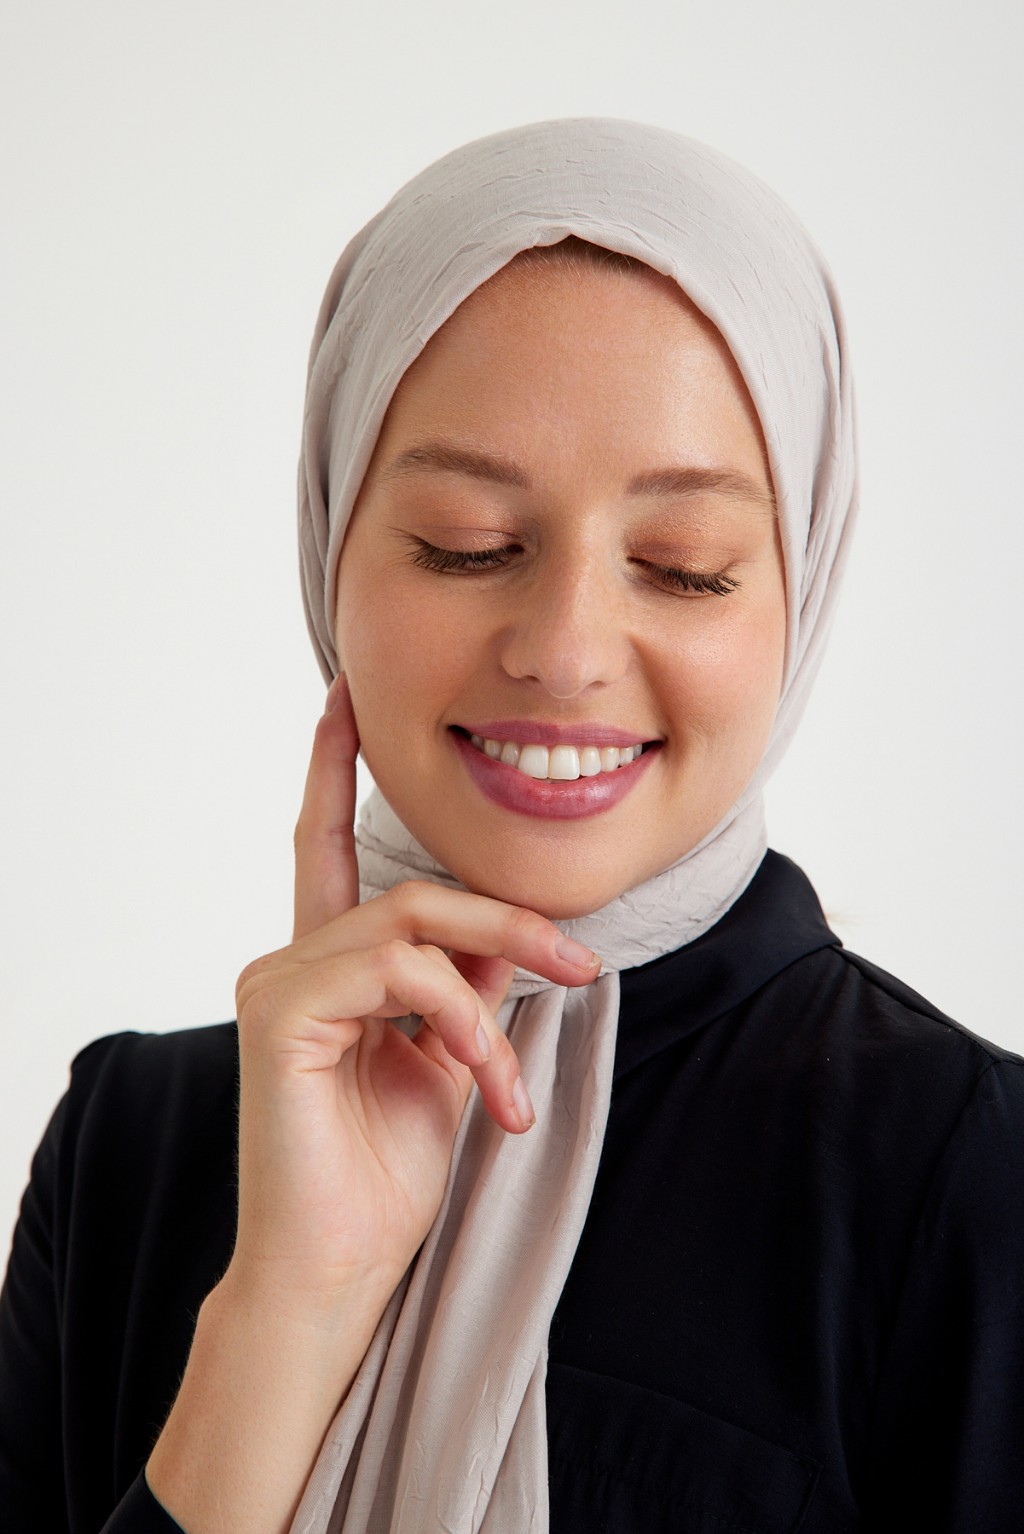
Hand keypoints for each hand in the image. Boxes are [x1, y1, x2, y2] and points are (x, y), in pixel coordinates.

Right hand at [229, 675, 600, 1313]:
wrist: (340, 1269)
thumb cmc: (386, 1175)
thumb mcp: (450, 1060)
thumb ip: (468, 985)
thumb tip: (516, 932)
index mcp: (328, 967)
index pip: (327, 847)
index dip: (332, 771)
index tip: (343, 701)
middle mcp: (293, 959)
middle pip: (413, 890)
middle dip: (508, 920)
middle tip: (581, 961)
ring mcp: (277, 979)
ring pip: (412, 924)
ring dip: (492, 988)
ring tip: (516, 1080)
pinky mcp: (276, 1008)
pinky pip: (396, 972)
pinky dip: (457, 1020)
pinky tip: (482, 1085)